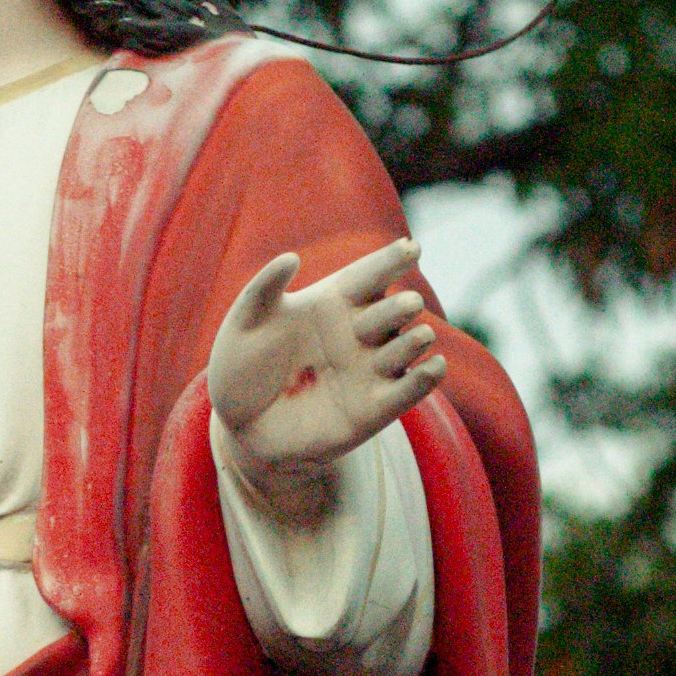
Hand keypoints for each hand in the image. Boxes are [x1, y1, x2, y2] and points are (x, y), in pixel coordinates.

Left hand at [208, 234, 443, 523]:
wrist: (241, 427)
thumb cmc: (241, 367)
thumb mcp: (244, 324)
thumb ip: (263, 289)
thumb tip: (290, 258)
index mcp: (331, 303)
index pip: (368, 276)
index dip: (390, 261)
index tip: (410, 248)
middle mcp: (357, 333)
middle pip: (390, 312)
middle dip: (400, 307)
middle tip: (406, 302)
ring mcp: (368, 370)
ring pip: (404, 349)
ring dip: (414, 342)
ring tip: (419, 335)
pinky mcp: (373, 410)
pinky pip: (405, 393)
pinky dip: (423, 381)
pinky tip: (434, 367)